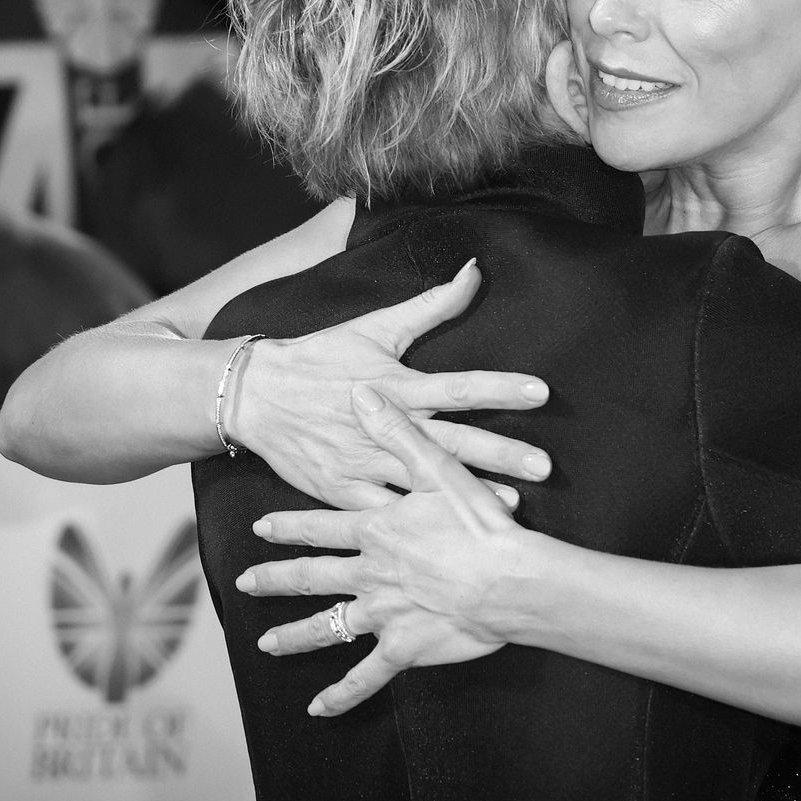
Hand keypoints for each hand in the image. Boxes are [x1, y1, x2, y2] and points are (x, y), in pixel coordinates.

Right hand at [227, 261, 553, 507]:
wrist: (255, 395)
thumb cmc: (321, 357)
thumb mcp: (375, 326)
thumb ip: (432, 305)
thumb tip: (475, 270)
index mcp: (398, 383)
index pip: (460, 384)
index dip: (501, 387)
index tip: (541, 391)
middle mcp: (386, 424)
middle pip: (453, 440)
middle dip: (500, 452)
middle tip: (544, 464)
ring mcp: (364, 461)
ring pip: (423, 481)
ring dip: (466, 493)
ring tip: (511, 505)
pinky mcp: (343, 491)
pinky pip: (384, 512)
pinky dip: (414, 523)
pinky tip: (446, 531)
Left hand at [239, 385, 530, 715]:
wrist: (509, 580)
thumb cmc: (480, 523)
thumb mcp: (438, 467)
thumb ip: (398, 432)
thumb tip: (362, 392)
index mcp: (376, 531)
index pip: (321, 528)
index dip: (288, 528)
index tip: (259, 529)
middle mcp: (369, 574)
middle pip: (312, 576)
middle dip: (276, 578)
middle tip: (244, 582)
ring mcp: (382, 614)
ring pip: (328, 627)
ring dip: (295, 636)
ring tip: (265, 645)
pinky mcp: (403, 648)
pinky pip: (365, 676)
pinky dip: (342, 694)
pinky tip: (319, 709)